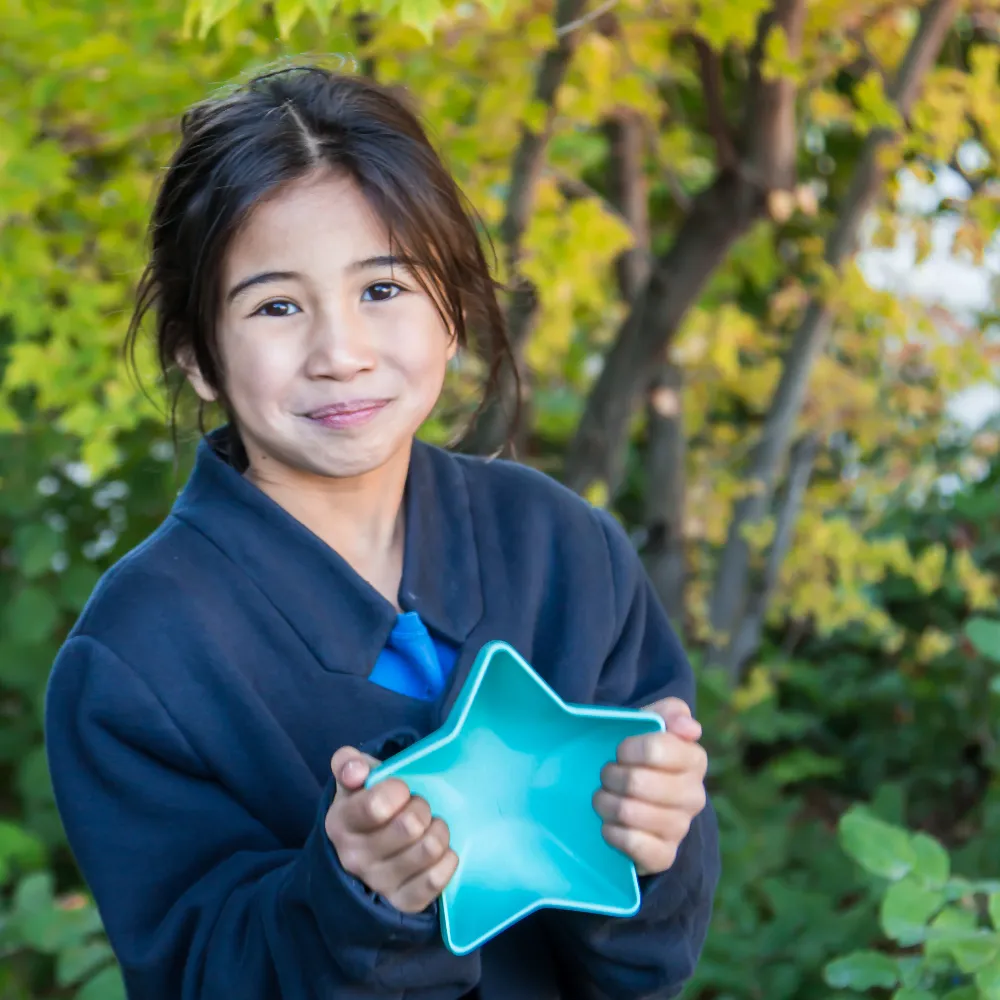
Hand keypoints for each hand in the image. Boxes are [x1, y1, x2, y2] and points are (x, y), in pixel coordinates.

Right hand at [325, 747, 457, 913]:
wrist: (367, 852)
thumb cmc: (368, 807)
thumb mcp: (356, 781)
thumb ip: (349, 764)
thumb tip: (355, 770)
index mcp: (340, 823)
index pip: (376, 805)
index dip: (398, 790)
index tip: (402, 788)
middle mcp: (354, 858)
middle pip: (410, 825)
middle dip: (422, 808)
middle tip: (419, 807)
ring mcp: (379, 884)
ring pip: (429, 849)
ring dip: (438, 831)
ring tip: (431, 826)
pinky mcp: (403, 903)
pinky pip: (436, 880)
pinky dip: (447, 860)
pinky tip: (441, 851)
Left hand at [594, 697, 707, 875]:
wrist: (631, 801)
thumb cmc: (637, 756)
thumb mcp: (647, 725)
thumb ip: (668, 713)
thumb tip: (690, 727)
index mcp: (694, 758)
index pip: (657, 748)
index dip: (627, 748)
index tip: (618, 750)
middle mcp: (694, 795)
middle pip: (638, 782)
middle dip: (611, 776)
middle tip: (606, 775)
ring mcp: (681, 828)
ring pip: (631, 812)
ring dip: (606, 803)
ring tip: (603, 798)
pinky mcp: (665, 856)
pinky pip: (634, 844)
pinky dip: (612, 833)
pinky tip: (609, 826)